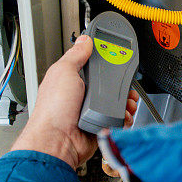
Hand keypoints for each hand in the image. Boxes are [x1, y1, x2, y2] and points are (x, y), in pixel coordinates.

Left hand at [11, 34, 138, 168]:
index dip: (105, 59)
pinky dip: (125, 116)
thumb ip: (75, 55)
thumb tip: (84, 40)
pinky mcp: (101, 124)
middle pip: (109, 83)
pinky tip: (124, 113)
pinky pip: (119, 117)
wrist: (59, 141)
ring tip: (127, 100)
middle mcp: (82, 95)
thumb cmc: (53, 109)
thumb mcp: (63, 72)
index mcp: (71, 80)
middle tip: (126, 81)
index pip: (92, 64)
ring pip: (117, 101)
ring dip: (126, 100)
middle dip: (121, 82)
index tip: (117, 54)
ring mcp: (93, 111)